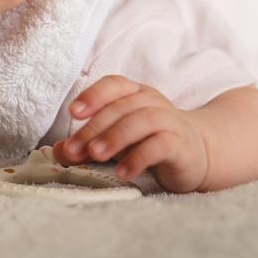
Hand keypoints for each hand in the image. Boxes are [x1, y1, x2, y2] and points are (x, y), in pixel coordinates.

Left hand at [52, 75, 209, 192]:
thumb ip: (88, 143)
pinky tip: (123, 172)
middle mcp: (151, 101)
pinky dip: (139, 157)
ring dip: (115, 137)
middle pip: (120, 107)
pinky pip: (160, 145)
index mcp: (134, 93)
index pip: (113, 85)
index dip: (93, 95)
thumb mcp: (116, 140)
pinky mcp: (181, 145)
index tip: (73, 113)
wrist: (198, 152)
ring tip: (96, 155)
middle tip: (74, 149)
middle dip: (94, 128)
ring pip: (141, 121)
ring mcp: (169, 120)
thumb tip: (59, 151)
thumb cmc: (149, 141)